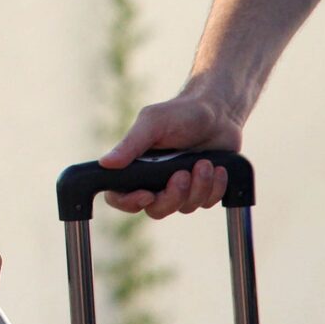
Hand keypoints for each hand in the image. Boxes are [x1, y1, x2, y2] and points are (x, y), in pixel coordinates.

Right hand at [98, 86, 243, 217]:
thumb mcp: (152, 124)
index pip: (119, 197)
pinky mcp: (202, 189)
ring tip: (205, 163)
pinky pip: (206, 202)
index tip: (147, 194)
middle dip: (173, 195)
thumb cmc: (181, 114)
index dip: (129, 202)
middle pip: (156, 209)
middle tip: (183, 173)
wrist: (218, 114)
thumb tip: (106, 163)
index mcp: (135, 167)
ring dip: (199, 186)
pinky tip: (218, 169)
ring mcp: (179, 188)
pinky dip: (215, 187)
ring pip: (184, 207)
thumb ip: (130, 145)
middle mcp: (154, 181)